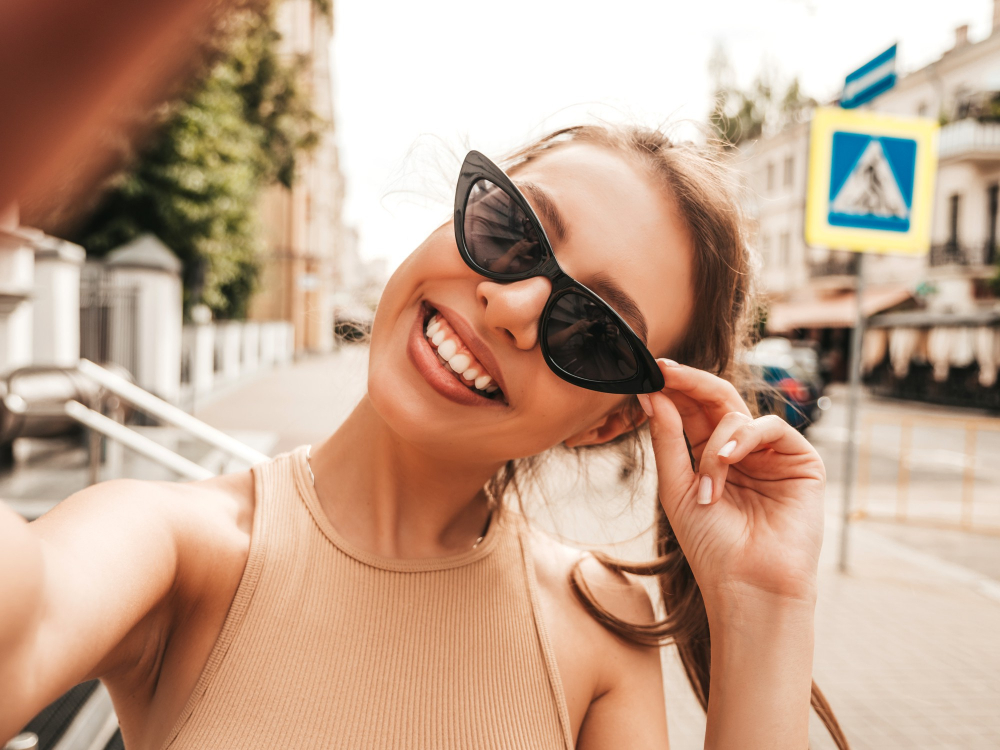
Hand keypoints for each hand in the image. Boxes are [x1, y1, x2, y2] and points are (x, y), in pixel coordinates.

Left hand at [636, 359, 825, 611]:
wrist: (748, 585)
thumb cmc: (710, 545)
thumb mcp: (676, 487)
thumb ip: (667, 439)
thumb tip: (652, 394)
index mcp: (709, 457)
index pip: (692, 411)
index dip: (674, 390)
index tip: (650, 371)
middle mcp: (741, 451)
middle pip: (716, 400)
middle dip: (690, 384)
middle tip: (666, 371)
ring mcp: (771, 454)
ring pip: (737, 416)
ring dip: (714, 445)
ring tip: (708, 488)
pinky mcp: (801, 461)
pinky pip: (770, 427)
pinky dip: (744, 438)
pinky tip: (729, 460)